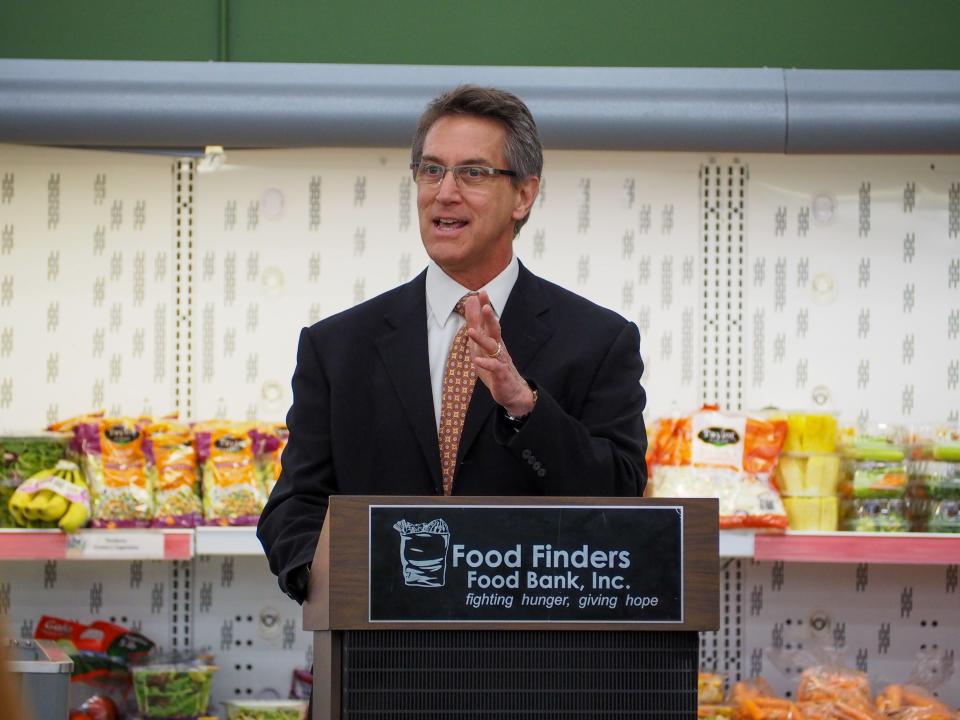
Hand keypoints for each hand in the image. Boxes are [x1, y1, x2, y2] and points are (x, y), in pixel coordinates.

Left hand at [464, 291, 535, 416]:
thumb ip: (476, 324)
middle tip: (486, 304)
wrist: (511, 390)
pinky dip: (485, 363)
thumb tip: (470, 303)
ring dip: (482, 338)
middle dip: (489, 317)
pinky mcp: (501, 373)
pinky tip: (477, 360)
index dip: (485, 307)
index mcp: (493, 339)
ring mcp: (500, 359)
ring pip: (492, 347)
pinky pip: (493, 367)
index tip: (481, 292)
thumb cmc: (494, 365)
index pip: (488, 320)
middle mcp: (498, 347)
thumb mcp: (481, 344)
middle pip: (494, 329)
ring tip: (471, 331)